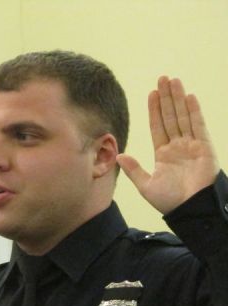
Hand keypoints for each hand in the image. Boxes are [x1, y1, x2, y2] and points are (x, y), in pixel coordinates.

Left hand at [117, 76, 219, 214]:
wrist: (189, 209)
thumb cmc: (170, 201)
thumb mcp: (146, 185)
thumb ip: (133, 169)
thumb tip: (119, 155)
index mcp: (163, 154)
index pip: (158, 126)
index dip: (154, 110)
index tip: (151, 93)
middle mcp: (178, 147)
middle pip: (171, 117)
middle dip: (166, 98)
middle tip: (162, 78)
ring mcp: (192, 145)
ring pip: (183, 117)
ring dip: (178, 99)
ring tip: (173, 81)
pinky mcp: (205, 147)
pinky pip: (199, 125)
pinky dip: (194, 111)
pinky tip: (188, 97)